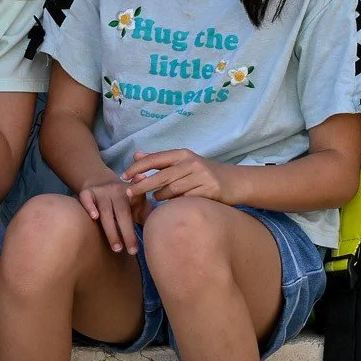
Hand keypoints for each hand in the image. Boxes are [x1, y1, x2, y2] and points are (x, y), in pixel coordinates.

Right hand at [77, 178, 142, 254]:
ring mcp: (101, 191)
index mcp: (131, 193)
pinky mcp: (87, 192)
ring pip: (105, 211)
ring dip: (111, 230)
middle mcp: (117, 190)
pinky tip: (94, 217)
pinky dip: (90, 206)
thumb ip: (149, 214)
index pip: (137, 203)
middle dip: (127, 233)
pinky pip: (86, 199)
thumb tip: (163, 227)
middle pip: (122, 213)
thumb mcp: (138, 203)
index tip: (142, 233)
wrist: (100, 181)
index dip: (139, 213)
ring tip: (117, 248)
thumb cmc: (124, 200)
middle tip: (132, 252)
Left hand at [122, 149, 236, 204]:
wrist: (236, 182)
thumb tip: (136, 155)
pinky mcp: (209, 191)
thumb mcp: (184, 162)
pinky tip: (172, 206)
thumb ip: (160, 160)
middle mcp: (191, 163)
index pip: (155, 159)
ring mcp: (201, 177)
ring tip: (157, 199)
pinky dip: (175, 204)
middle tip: (128, 193)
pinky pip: (184, 201)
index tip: (124, 176)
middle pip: (160, 176)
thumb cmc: (205, 173)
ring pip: (171, 190)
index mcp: (184, 154)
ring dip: (160, 197)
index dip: (138, 167)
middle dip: (142, 185)